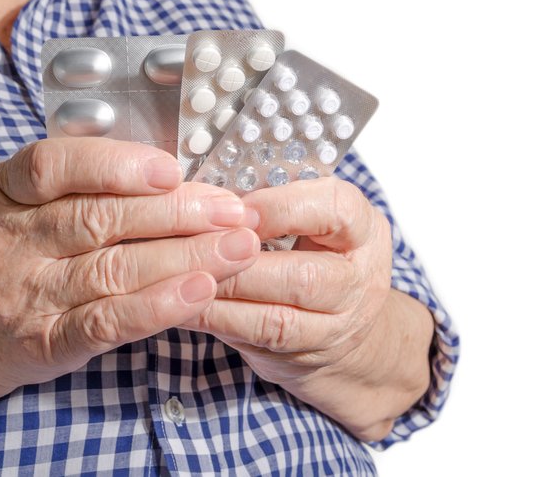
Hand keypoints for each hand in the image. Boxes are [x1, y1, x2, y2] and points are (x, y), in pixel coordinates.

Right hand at [0, 138, 260, 396]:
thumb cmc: (19, 251)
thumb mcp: (29, 203)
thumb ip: (88, 184)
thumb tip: (183, 176)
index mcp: (5, 190)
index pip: (53, 166)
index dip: (115, 165)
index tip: (171, 169)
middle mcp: (10, 239)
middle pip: (100, 218)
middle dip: (178, 212)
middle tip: (234, 211)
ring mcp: (25, 294)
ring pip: (114, 269)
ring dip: (186, 256)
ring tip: (239, 248)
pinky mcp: (47, 341)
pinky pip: (106, 321)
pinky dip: (158, 306)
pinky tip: (200, 292)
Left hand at [182, 177, 431, 439]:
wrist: (350, 332)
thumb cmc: (316, 254)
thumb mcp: (313, 218)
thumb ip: (275, 202)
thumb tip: (207, 188)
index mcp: (363, 228)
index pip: (336, 210)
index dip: (282, 208)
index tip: (237, 208)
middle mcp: (359, 278)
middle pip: (304, 276)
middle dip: (240, 262)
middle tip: (194, 245)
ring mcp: (338, 324)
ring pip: (277, 316)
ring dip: (223, 295)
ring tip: (180, 277)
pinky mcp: (306, 354)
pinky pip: (256, 337)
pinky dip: (216, 319)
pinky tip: (183, 304)